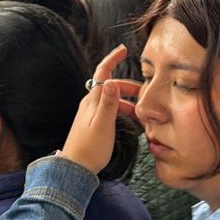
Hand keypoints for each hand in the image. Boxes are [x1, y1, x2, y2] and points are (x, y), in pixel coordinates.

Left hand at [61, 45, 140, 173]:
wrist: (75, 169)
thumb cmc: (90, 150)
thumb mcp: (103, 125)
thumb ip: (109, 103)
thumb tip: (112, 81)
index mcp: (93, 101)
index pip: (102, 73)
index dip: (113, 59)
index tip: (124, 49)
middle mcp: (90, 104)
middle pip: (111, 86)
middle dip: (129, 87)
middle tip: (145, 95)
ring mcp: (90, 113)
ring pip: (112, 99)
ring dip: (128, 102)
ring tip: (142, 113)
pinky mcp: (92, 123)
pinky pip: (110, 110)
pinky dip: (122, 111)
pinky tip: (131, 122)